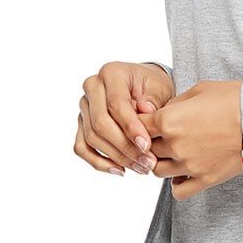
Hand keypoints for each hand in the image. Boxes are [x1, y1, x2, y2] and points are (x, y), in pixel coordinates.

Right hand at [74, 61, 175, 176]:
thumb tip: (145, 110)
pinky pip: (82, 147)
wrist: (144, 87)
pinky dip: (98, 162)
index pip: (116, 104)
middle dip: (125, 147)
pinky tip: (119, 170)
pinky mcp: (82, 123)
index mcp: (111, 72)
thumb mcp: (160, 88)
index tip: (147, 146)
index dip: (131, 127)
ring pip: (92, 138)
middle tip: (147, 162)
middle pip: (101, 123)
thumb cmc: (152, 86)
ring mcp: (84, 106)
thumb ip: (153, 98)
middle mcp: (92, 87)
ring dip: (116, 157)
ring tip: (141, 167)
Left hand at [138, 80, 242, 199]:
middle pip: (147, 149)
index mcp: (169, 120)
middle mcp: (174, 145)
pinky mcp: (204, 179)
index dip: (140, 122)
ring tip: (173, 153)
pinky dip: (176, 184)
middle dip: (151, 141)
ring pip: (158, 171)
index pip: (138, 126)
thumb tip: (166, 111)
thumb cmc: (234, 100)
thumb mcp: (200, 89)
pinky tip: (182, 173)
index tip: (147, 121)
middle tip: (161, 135)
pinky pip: (178, 191)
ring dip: (161, 162)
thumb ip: (176, 103)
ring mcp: (189, 165)